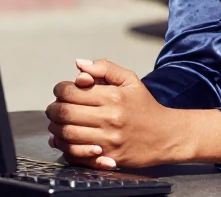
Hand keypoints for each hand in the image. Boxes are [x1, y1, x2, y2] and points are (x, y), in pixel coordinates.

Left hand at [45, 59, 186, 169]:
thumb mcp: (130, 80)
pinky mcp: (108, 157)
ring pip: (66, 134)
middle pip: (64, 113)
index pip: (70, 91)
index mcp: (113, 96)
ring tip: (58, 123)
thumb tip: (79, 64)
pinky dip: (64, 147)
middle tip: (54, 108)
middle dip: (52, 109)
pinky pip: (76, 153)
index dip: (60, 89)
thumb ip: (104, 68)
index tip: (62, 91)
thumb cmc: (145, 106)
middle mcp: (110, 118)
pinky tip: (65, 140)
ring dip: (55, 128)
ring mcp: (108, 140)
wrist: (167, 135)